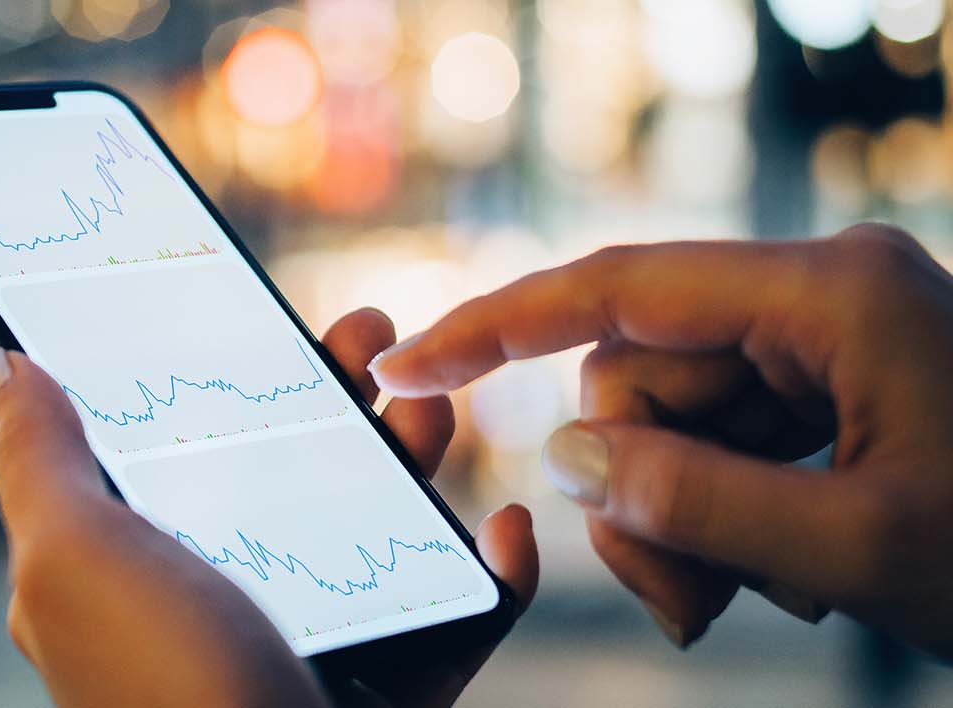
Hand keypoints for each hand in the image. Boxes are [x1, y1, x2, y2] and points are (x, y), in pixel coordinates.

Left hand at [0, 308, 538, 707]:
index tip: (257, 305)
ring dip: (412, 455)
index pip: (165, 446)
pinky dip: (490, 573)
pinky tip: (503, 529)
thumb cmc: (164, 691)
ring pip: (373, 528)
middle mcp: (210, 605)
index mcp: (124, 572)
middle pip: (281, 470)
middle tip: (371, 333)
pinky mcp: (387, 692)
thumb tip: (1, 365)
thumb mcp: (74, 561)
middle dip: (331, 392)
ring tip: (437, 406)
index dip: (208, 367)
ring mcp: (304, 648)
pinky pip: (454, 619)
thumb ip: (39, 462)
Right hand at [369, 224, 952, 659]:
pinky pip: (728, 439)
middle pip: (642, 375)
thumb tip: (572, 459)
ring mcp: (837, 339)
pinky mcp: (844, 385)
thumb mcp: (853, 551)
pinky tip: (780, 577)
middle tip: (682, 601)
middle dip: (637, 491)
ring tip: (738, 601)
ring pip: (676, 419)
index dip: (497, 329)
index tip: (410, 364)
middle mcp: (826, 293)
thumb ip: (694, 503)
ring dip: (681, 520)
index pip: (617, 291)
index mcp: (833, 294)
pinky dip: (724, 515)